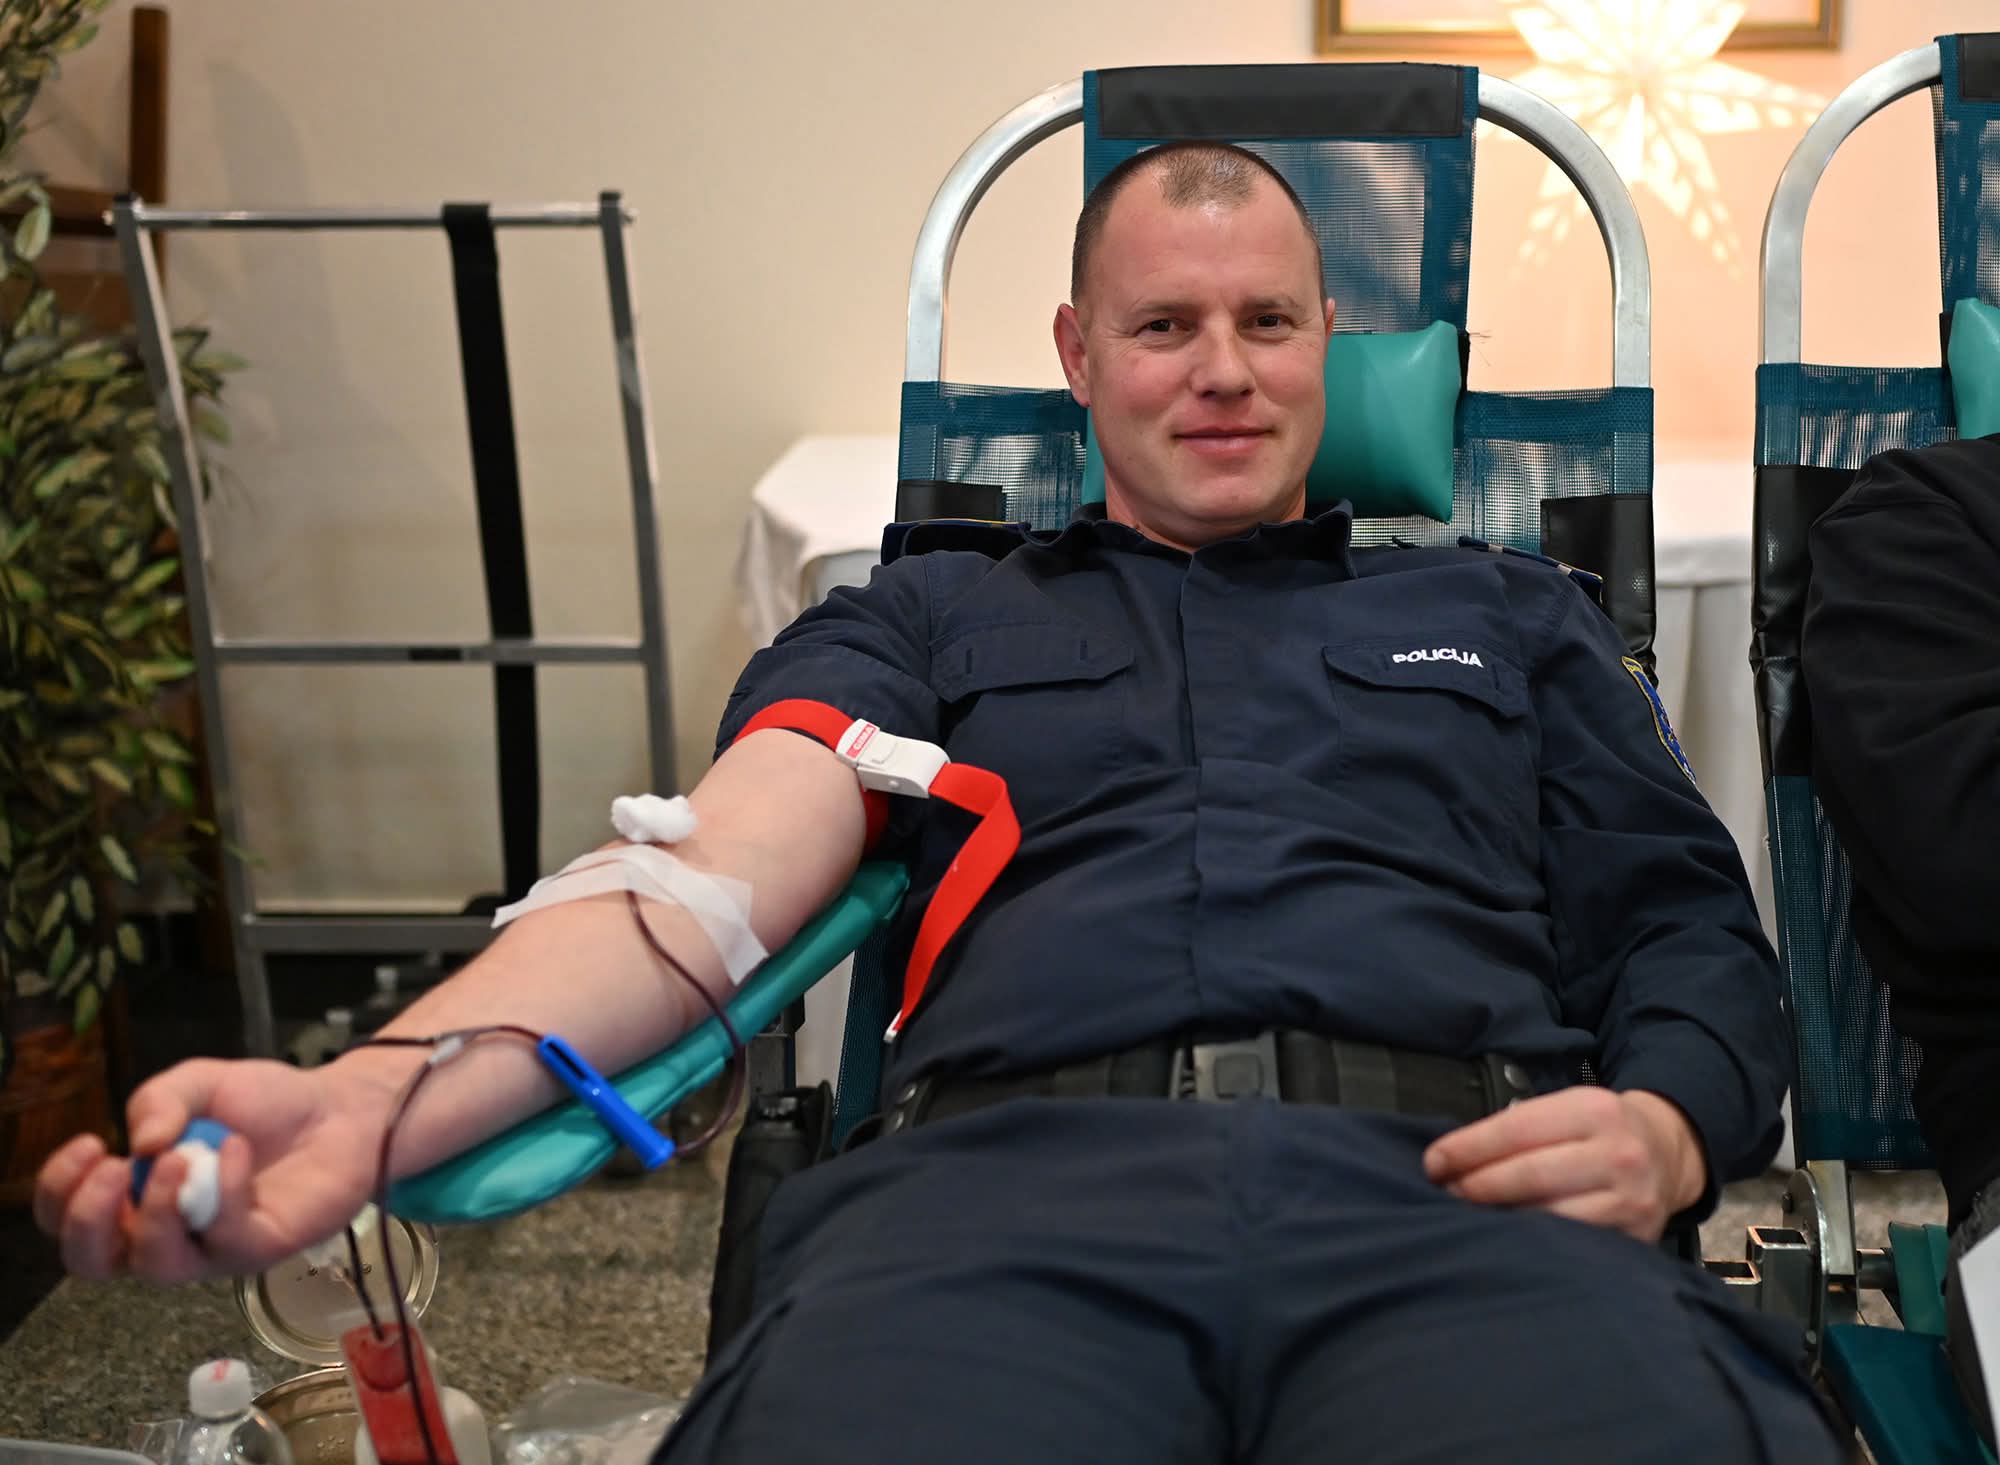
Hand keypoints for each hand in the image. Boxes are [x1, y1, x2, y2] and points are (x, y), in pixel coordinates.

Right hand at [33, 1057, 400, 1283]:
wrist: (340, 1110)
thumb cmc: (265, 1105)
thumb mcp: (201, 1084)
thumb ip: (160, 1101)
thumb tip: (140, 1142)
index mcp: (135, 1193)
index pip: (68, 1218)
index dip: (60, 1191)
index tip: (91, 1144)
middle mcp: (163, 1230)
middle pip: (92, 1261)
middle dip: (87, 1220)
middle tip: (115, 1170)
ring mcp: (210, 1246)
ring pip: (156, 1264)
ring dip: (158, 1210)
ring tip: (183, 1156)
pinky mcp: (257, 1249)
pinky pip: (226, 1237)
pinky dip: (226, 1189)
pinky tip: (239, 1149)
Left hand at [1421, 1087, 1705, 1241]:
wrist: (1666, 1154)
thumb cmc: (1596, 1131)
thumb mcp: (1566, 1110)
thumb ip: (1518, 1129)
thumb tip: (1450, 1160)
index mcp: (1593, 1110)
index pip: (1516, 1129)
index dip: (1468, 1148)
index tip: (1433, 1163)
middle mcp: (1618, 1153)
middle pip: (1529, 1175)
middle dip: (1475, 1186)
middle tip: (1444, 1194)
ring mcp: (1631, 1200)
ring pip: (1548, 1216)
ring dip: (1499, 1220)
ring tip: (1466, 1219)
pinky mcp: (1635, 1239)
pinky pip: (1572, 1245)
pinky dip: (1532, 1245)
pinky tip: (1505, 1241)